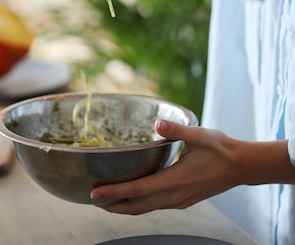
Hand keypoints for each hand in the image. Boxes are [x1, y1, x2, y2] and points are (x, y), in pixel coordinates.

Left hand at [90, 119, 249, 214]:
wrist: (241, 166)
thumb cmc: (221, 148)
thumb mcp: (199, 135)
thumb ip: (176, 130)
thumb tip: (158, 123)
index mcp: (175, 180)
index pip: (138, 190)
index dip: (114, 193)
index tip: (95, 194)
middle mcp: (175, 195)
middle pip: (137, 207)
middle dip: (113, 205)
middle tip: (92, 199)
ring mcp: (180, 200)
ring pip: (146, 209)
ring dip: (125, 206)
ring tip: (107, 199)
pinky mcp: (183, 199)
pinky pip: (156, 205)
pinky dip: (139, 203)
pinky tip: (133, 195)